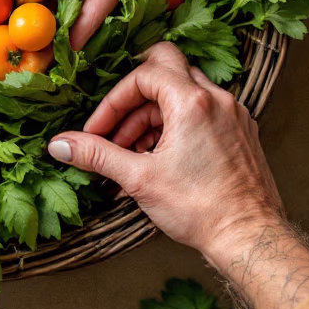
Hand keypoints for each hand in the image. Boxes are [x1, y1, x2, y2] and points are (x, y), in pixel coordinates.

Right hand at [46, 43, 281, 259]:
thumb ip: (97, 155)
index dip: (114, 101)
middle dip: (134, 98)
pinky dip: (177, 125)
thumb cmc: (200, 209)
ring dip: (153, 116)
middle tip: (115, 127)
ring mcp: (233, 114)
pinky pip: (203, 111)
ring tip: (134, 153)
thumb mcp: (139, 179)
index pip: (144, 74)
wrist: (249, 237)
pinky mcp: (241, 132)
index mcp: (193, 102)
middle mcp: (218, 99)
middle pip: (166, 71)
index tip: (98, 130)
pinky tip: (161, 158)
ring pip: (184, 93)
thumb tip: (60, 145)